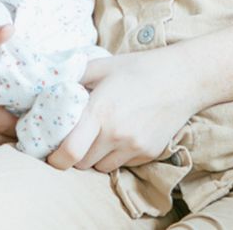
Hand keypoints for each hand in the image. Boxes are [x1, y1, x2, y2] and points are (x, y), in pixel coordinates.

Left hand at [47, 50, 200, 172]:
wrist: (185, 78)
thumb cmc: (141, 68)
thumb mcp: (103, 65)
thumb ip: (74, 77)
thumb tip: (48, 88)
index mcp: (100, 111)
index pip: (68, 152)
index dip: (55, 158)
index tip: (52, 152)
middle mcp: (115, 133)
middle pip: (81, 163)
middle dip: (76, 153)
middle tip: (79, 136)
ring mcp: (133, 146)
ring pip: (101, 166)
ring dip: (96, 156)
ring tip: (104, 133)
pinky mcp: (148, 153)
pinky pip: (122, 164)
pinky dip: (117, 154)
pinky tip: (125, 132)